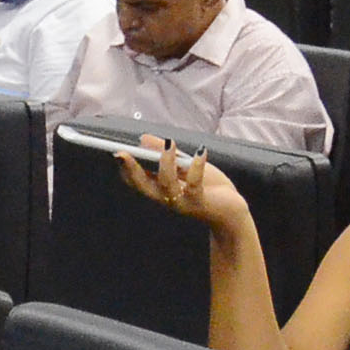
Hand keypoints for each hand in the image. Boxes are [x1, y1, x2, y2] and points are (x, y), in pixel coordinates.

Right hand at [116, 135, 247, 236]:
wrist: (231, 211)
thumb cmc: (208, 187)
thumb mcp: (185, 165)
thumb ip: (165, 153)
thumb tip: (143, 138)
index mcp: (160, 190)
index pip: (135, 181)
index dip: (125, 168)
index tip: (118, 153)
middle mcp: (166, 198)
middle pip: (142, 185)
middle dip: (132, 169)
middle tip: (123, 153)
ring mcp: (181, 203)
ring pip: (166, 184)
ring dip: (166, 162)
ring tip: (169, 143)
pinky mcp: (199, 203)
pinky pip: (194, 185)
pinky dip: (197, 166)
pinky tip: (200, 152)